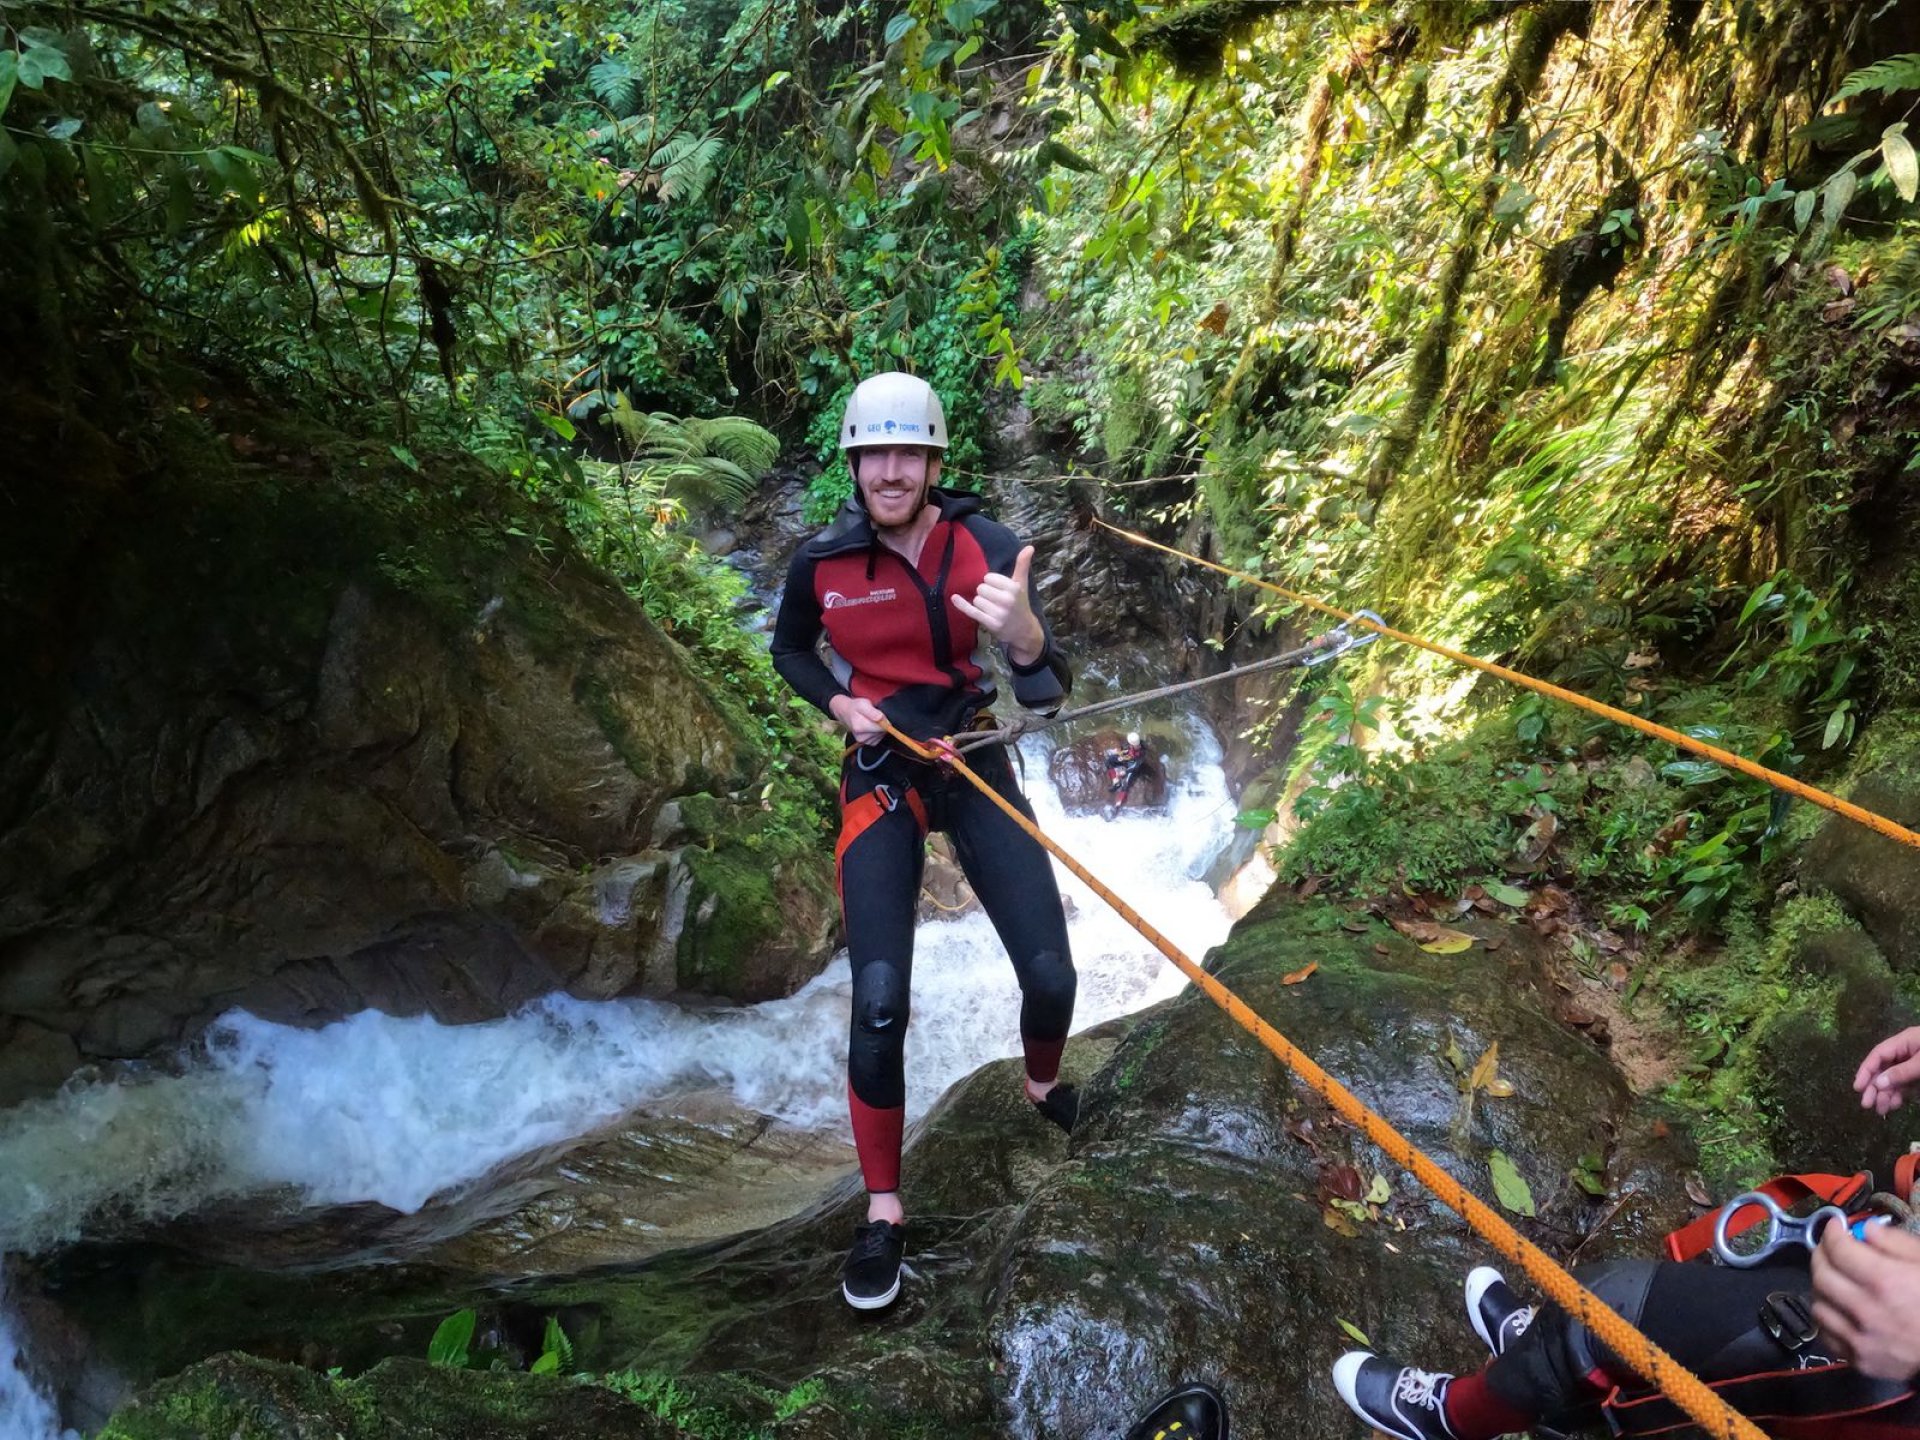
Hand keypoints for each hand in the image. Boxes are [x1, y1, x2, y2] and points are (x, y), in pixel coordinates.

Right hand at [829, 694, 887, 744]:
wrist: (846, 713)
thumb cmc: (855, 707)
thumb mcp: (863, 704)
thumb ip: (872, 712)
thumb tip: (881, 718)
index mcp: (860, 727)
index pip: (882, 727)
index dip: (884, 719)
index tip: (878, 714)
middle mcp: (861, 737)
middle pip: (882, 731)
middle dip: (881, 723)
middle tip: (873, 716)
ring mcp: (864, 741)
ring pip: (881, 734)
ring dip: (879, 727)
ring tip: (870, 720)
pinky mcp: (867, 743)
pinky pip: (879, 738)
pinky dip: (878, 732)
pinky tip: (871, 726)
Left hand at [952, 545, 1042, 662]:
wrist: (1024, 630)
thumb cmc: (1020, 603)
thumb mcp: (1022, 583)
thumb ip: (1022, 564)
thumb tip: (1029, 546)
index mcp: (1014, 588)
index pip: (988, 578)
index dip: (991, 583)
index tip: (1000, 590)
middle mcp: (1007, 600)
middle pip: (981, 588)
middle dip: (986, 594)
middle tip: (996, 602)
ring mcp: (999, 613)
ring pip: (976, 600)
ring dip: (981, 604)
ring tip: (994, 610)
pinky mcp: (990, 624)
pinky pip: (972, 611)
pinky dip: (962, 605)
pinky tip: (954, 598)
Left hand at [1813, 1220, 1919, 1379]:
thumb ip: (1896, 1242)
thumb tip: (1864, 1230)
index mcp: (1885, 1282)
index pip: (1838, 1249)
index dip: (1832, 1232)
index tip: (1836, 1226)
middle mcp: (1866, 1310)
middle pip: (1821, 1275)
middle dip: (1822, 1254)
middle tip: (1831, 1249)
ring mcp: (1861, 1340)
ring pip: (1818, 1305)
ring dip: (1822, 1287)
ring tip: (1836, 1280)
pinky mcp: (1861, 1362)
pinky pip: (1826, 1334)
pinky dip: (1829, 1318)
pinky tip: (1841, 1309)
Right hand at [1855, 1027, 1919, 1113]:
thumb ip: (1901, 1072)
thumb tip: (1878, 1083)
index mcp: (1904, 1042)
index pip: (1878, 1054)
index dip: (1866, 1070)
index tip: (1857, 1087)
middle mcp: (1906, 1052)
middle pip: (1883, 1068)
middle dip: (1874, 1086)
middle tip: (1866, 1104)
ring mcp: (1915, 1065)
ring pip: (1893, 1080)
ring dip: (1886, 1095)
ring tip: (1881, 1111)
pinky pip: (1906, 1086)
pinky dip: (1898, 1096)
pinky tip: (1893, 1106)